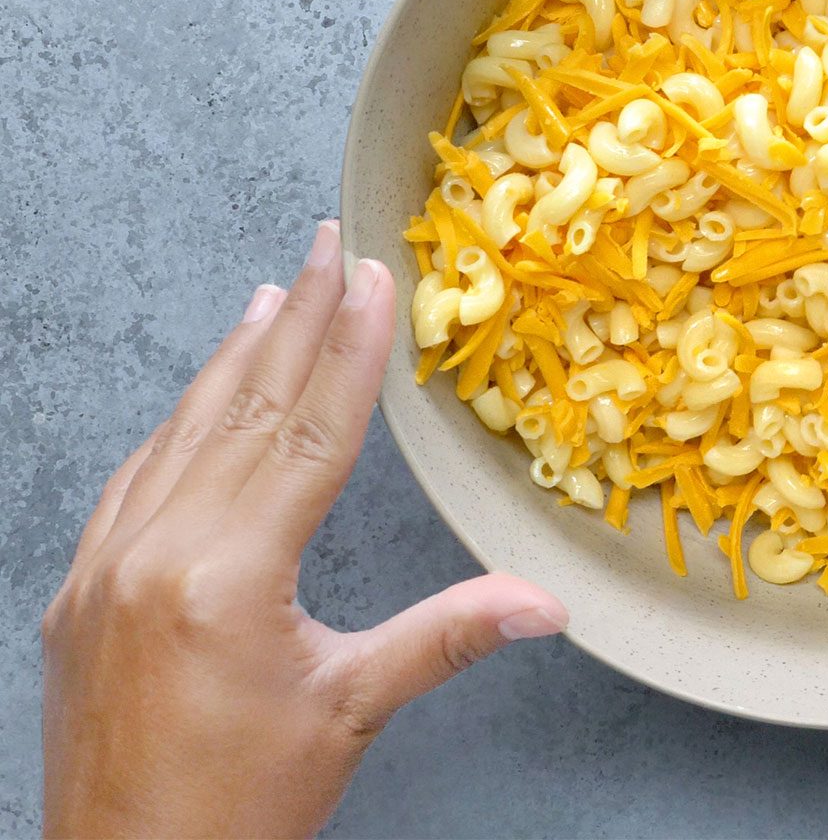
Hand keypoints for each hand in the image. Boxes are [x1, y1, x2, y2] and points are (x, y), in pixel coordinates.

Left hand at [41, 221, 567, 838]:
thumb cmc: (236, 809)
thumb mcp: (349, 711)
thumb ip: (445, 636)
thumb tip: (547, 601)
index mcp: (225, 575)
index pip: (308, 434)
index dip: (350, 349)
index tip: (373, 278)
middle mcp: (154, 552)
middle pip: (246, 409)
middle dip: (297, 319)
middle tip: (328, 243)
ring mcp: (106, 566)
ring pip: (184, 431)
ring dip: (236, 356)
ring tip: (273, 289)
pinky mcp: (81, 590)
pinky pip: (138, 476)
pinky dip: (180, 420)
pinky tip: (202, 392)